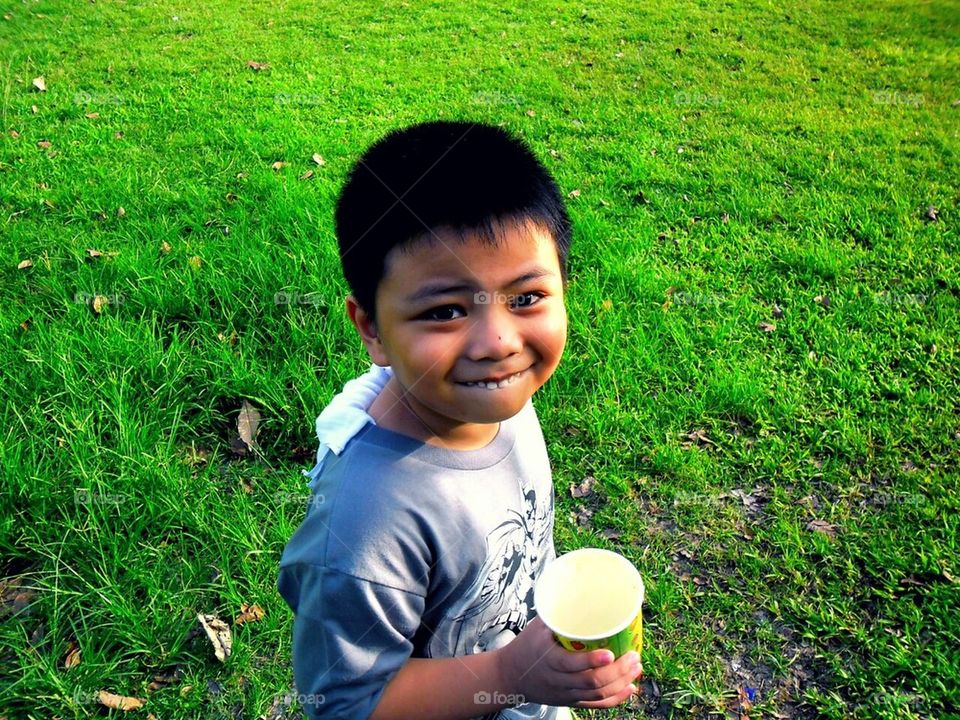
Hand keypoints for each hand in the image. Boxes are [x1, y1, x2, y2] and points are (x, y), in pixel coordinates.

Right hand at [497, 616, 641, 708]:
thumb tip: (579, 588)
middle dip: (618, 672)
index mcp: (549, 660)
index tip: (610, 653)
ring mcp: (567, 693)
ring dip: (621, 683)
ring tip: (636, 668)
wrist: (510, 676)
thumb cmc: (525, 646)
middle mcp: (559, 680)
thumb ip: (558, 613)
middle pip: (592, 682)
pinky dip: (616, 699)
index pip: (572, 665)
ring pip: (598, 694)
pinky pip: (597, 705)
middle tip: (633, 657)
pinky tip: (630, 688)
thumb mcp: (537, 626)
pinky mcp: (571, 701)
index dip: (593, 661)